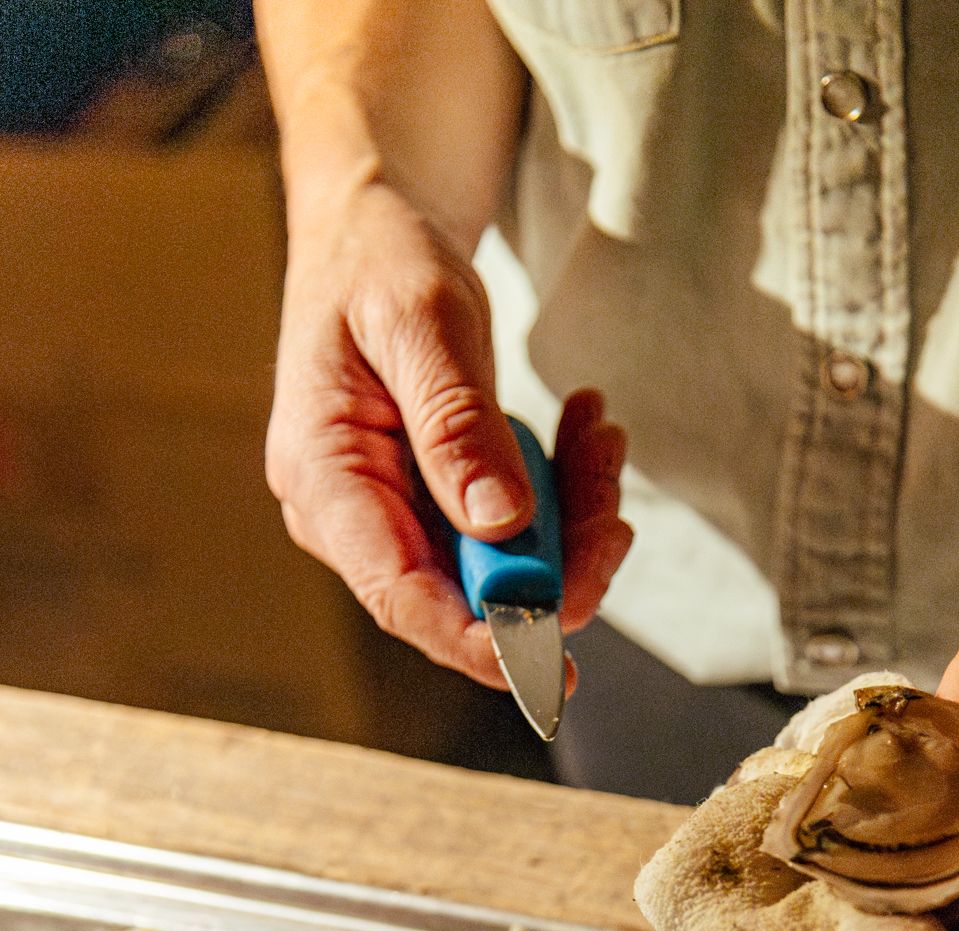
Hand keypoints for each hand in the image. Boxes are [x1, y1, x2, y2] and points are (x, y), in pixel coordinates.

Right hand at [265, 176, 632, 690]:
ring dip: (572, 522)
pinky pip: (515, 533)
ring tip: (598, 438)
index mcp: (324, 478)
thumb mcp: (421, 321)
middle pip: (464, 597)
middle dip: (555, 568)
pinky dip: (564, 496)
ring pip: (505, 571)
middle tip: (617, 517)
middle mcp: (355, 517)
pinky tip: (582, 434)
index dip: (477, 640)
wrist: (374, 228)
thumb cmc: (380, 258)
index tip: (552, 656)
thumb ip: (456, 423)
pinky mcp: (439, 506)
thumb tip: (499, 524)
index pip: (399, 596)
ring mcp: (398, 516)